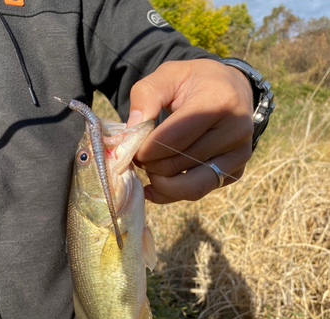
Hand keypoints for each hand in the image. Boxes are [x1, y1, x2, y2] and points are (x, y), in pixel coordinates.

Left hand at [126, 59, 253, 203]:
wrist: (233, 90)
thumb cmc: (196, 82)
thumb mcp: (169, 75)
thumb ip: (146, 97)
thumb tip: (131, 133)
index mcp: (219, 102)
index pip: (173, 139)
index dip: (145, 149)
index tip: (132, 147)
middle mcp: (235, 132)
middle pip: (177, 164)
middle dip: (150, 165)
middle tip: (139, 156)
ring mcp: (238, 156)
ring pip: (189, 187)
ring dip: (160, 182)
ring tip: (150, 168)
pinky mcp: (235, 173)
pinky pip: (198, 193)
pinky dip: (172, 193)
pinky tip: (157, 183)